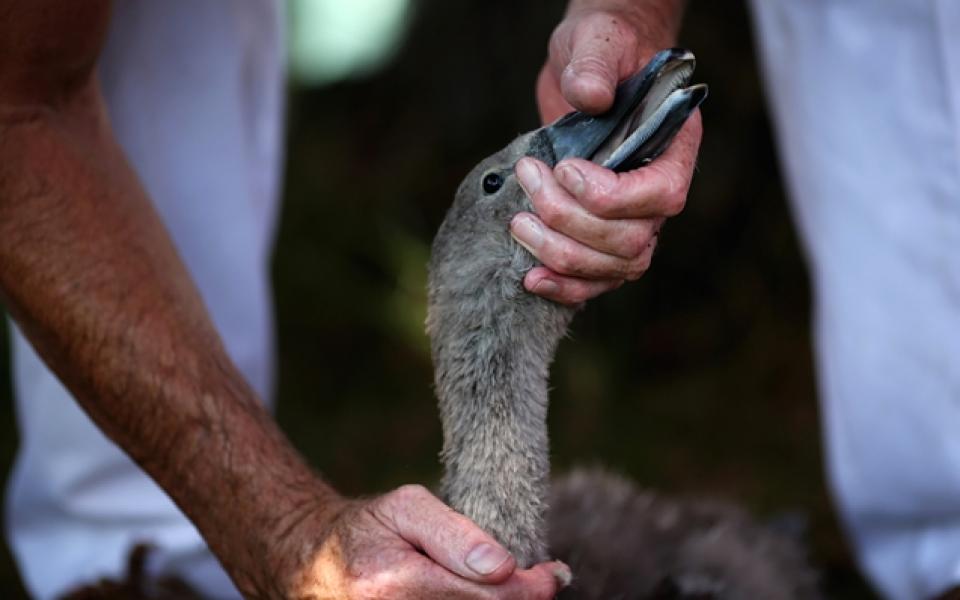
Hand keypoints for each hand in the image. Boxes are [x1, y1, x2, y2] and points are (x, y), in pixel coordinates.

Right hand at [277, 485, 568, 598]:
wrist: (312, 564)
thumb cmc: (367, 528)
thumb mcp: (407, 508)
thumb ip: (455, 534)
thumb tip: (504, 567)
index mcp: (393, 583)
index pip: (489, 599)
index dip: (532, 588)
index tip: (552, 572)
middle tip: (542, 580)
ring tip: (511, 588)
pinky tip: (482, 599)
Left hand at [514, 4, 700, 303]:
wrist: (587, 71)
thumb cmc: (602, 52)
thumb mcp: (598, 41)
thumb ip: (595, 64)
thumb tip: (590, 96)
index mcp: (674, 148)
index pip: (660, 195)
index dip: (610, 195)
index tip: (564, 169)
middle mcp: (659, 194)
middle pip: (631, 240)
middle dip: (571, 220)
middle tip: (529, 179)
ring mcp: (634, 223)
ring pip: (613, 268)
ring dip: (560, 255)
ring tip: (517, 224)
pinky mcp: (602, 240)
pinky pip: (596, 282)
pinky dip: (564, 287)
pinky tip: (531, 278)